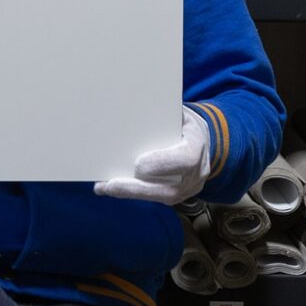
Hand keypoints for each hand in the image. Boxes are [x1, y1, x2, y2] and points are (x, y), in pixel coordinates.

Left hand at [94, 106, 210, 204]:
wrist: (202, 139)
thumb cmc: (181, 122)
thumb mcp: (176, 112)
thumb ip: (159, 114)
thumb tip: (129, 108)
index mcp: (197, 145)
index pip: (185, 159)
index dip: (162, 163)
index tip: (138, 164)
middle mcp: (196, 172)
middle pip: (169, 188)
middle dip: (137, 188)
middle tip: (110, 185)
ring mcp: (189, 187)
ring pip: (160, 197)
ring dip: (129, 193)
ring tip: (103, 187)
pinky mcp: (177, 195)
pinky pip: (154, 197)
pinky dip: (131, 192)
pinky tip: (109, 187)